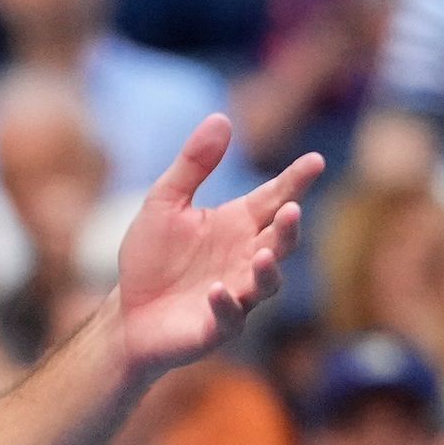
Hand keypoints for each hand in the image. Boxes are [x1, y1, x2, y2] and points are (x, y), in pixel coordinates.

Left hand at [109, 118, 321, 375]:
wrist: (128, 314)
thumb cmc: (151, 258)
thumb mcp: (164, 203)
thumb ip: (192, 165)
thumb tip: (221, 118)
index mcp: (239, 224)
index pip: (275, 197)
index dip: (296, 181)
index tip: (314, 160)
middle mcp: (246, 257)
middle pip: (279, 239)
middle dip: (288, 226)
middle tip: (291, 208)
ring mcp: (237, 293)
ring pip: (266, 282)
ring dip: (267, 269)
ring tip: (263, 254)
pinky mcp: (217, 326)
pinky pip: (230, 317)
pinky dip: (226, 304)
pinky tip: (217, 290)